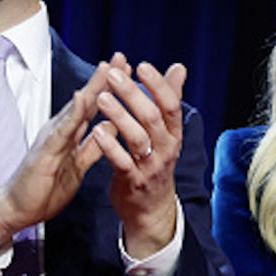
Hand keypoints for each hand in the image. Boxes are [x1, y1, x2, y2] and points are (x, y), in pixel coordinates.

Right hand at [0, 60, 113, 252]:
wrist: (16, 210)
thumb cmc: (45, 188)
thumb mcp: (77, 166)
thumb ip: (92, 147)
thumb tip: (109, 128)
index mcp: (69, 135)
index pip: (93, 107)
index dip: (111, 90)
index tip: (128, 71)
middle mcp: (60, 131)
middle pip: (86, 100)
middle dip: (105, 79)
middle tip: (121, 56)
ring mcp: (52, 138)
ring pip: (76, 108)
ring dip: (92, 88)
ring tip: (108, 67)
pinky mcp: (45, 151)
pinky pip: (62, 130)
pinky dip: (73, 113)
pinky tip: (83, 98)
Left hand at [91, 54, 187, 258]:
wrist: (151, 208)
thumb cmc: (155, 163)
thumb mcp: (167, 133)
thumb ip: (169, 99)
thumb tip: (178, 68)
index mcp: (173, 134)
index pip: (171, 105)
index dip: (158, 85)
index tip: (142, 66)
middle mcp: (166, 149)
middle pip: (152, 118)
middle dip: (133, 94)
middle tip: (115, 76)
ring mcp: (150, 166)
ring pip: (137, 138)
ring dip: (119, 116)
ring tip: (102, 98)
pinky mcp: (132, 181)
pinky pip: (121, 161)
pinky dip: (109, 145)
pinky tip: (97, 130)